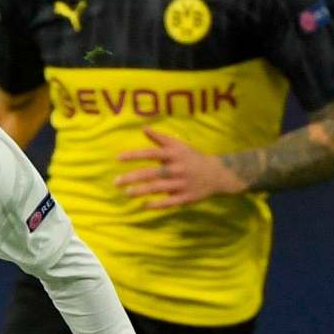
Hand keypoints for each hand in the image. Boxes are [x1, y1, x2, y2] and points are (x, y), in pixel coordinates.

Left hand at [117, 128, 242, 208]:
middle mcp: (177, 168)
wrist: (217, 174)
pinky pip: (169, 202)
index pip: (151, 153)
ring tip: (127, 193)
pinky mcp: (186, 197)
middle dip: (133, 178)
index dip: (134, 155)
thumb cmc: (192, 158)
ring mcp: (182, 184)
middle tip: (116, 182)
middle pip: (152, 173)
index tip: (118, 158)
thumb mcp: (178, 145)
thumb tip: (143, 128)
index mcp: (174, 154)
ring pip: (158, 188)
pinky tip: (144, 205)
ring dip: (141, 191)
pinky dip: (157, 204)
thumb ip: (160, 138)